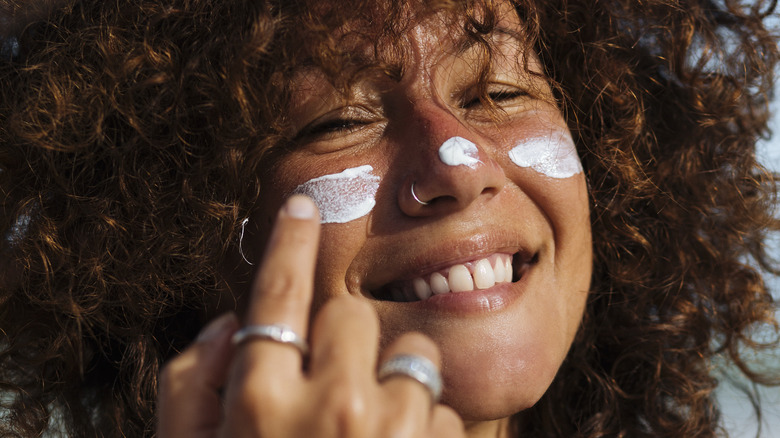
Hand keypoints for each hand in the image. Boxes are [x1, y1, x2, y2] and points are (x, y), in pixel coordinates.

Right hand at [157, 195, 464, 437]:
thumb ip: (190, 386)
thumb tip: (229, 321)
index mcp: (259, 404)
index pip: (277, 291)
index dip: (288, 241)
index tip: (302, 206)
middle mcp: (331, 407)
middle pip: (350, 316)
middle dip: (343, 346)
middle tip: (333, 395)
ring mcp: (397, 432)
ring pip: (410, 358)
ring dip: (393, 391)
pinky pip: (446, 411)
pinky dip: (428, 433)